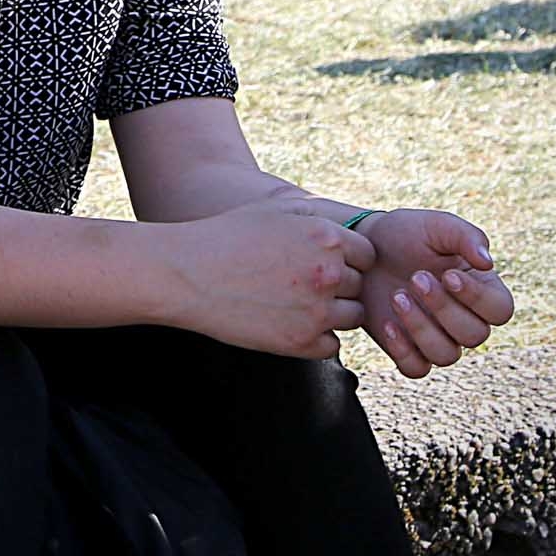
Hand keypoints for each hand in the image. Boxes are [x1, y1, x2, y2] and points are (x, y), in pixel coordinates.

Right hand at [166, 198, 373, 358]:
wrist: (188, 274)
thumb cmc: (228, 236)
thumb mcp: (273, 210)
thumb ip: (315, 214)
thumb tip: (345, 221)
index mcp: (326, 238)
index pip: (368, 255)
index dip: (349, 259)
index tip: (325, 262)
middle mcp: (328, 274)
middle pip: (359, 286)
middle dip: (339, 285)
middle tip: (304, 283)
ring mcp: (316, 311)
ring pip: (351, 317)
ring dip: (332, 312)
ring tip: (298, 303)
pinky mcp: (300, 343)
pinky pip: (330, 345)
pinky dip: (316, 338)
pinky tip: (289, 322)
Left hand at [353, 208, 513, 376]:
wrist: (365, 247)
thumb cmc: (406, 234)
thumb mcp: (436, 226)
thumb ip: (466, 236)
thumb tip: (488, 262)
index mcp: (480, 288)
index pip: (500, 310)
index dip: (478, 298)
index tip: (449, 275)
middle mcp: (464, 318)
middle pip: (475, 335)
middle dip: (444, 308)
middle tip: (416, 278)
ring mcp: (437, 336)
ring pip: (446, 355)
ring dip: (421, 328)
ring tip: (397, 296)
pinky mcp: (408, 349)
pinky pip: (416, 369)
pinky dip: (403, 351)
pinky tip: (387, 324)